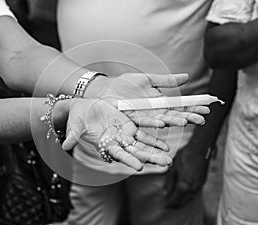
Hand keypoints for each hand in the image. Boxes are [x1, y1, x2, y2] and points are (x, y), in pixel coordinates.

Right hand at [61, 98, 171, 170]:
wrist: (84, 109)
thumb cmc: (77, 118)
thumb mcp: (75, 126)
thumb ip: (73, 136)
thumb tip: (65, 145)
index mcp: (105, 144)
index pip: (119, 154)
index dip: (129, 160)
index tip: (140, 167)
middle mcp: (117, 141)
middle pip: (136, 152)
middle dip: (150, 158)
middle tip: (166, 165)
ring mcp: (124, 133)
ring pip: (142, 143)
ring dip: (155, 149)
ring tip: (169, 156)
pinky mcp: (128, 124)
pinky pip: (143, 129)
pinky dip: (153, 133)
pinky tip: (165, 138)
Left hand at [85, 73, 209, 127]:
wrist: (107, 89)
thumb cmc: (125, 84)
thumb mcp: (148, 79)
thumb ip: (166, 81)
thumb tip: (186, 77)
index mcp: (160, 103)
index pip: (180, 106)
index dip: (193, 107)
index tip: (207, 107)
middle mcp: (155, 113)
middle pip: (175, 116)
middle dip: (190, 116)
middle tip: (203, 118)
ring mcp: (145, 118)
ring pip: (163, 121)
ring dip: (176, 122)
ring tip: (189, 121)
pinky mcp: (133, 120)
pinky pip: (146, 122)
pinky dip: (155, 123)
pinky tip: (164, 123)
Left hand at [163, 143, 209, 207]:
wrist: (200, 149)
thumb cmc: (185, 156)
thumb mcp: (173, 168)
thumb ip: (169, 182)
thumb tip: (165, 193)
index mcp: (184, 185)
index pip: (176, 199)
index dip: (170, 204)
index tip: (165, 206)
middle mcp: (193, 188)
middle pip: (184, 201)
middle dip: (176, 204)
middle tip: (169, 206)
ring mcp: (199, 185)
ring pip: (190, 198)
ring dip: (183, 201)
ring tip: (176, 201)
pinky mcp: (202, 181)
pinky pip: (194, 193)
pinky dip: (188, 196)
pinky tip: (184, 193)